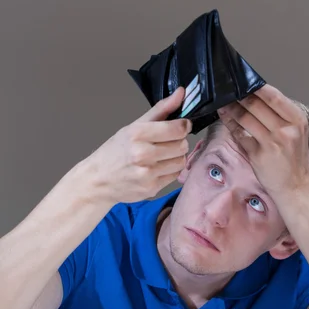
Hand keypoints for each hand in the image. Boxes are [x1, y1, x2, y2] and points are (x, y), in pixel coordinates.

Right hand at [79, 87, 191, 206]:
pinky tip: (158, 168)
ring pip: (181, 161)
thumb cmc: (115, 152)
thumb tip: (182, 93)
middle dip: (179, 142)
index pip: (177, 128)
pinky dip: (170, 171)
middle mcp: (142, 154)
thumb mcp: (133, 127)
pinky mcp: (152, 188)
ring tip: (162, 156)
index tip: (182, 126)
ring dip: (176, 157)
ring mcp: (148, 173)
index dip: (183, 126)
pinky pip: (174, 176)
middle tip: (168, 143)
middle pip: (181, 145)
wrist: (98, 181)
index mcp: (137, 134)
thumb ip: (160, 110)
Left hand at [217, 84, 308, 202]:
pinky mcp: (258, 155)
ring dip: (232, 109)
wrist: (296, 186)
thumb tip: (257, 96)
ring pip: (246, 118)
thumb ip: (280, 116)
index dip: (256, 86)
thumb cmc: (294, 159)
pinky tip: (224, 118)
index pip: (274, 96)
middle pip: (257, 105)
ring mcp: (271, 143)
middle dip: (239, 96)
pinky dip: (231, 125)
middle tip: (227, 89)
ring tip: (222, 102)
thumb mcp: (296, 132)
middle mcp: (285, 129)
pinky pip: (241, 135)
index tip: (243, 80)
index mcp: (297, 119)